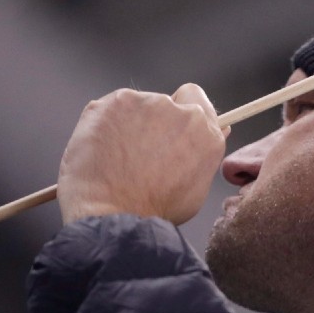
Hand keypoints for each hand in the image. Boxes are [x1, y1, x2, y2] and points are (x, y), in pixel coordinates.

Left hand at [58, 84, 228, 225]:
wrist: (115, 213)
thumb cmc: (154, 209)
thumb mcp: (195, 186)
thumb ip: (202, 152)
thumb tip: (210, 132)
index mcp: (205, 132)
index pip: (196, 99)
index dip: (183, 110)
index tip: (171, 124)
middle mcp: (181, 112)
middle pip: (166, 102)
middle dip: (155, 121)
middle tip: (141, 152)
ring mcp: (148, 103)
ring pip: (137, 105)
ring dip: (130, 123)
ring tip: (119, 156)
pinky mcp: (116, 103)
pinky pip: (110, 108)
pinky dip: (106, 123)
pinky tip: (103, 148)